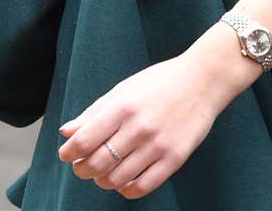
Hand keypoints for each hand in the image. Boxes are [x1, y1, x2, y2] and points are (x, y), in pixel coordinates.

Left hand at [56, 46, 241, 198]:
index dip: (68, 154)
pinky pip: (142, 187)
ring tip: (105, 173)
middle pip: (96, 164)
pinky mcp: (175, 157)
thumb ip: (94, 112)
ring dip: (103, 181)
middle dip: (82, 170)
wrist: (205, 80)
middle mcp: (138, 127)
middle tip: (84, 166)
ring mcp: (158, 144)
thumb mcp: (125, 89)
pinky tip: (125, 182)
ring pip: (116, 179)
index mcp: (122, 107)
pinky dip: (126, 190)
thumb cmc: (161, 82)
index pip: (82, 142)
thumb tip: (66, 132)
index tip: (68, 155)